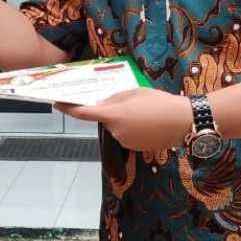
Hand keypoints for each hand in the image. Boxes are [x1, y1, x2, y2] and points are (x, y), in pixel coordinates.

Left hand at [55, 89, 193, 151]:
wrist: (183, 121)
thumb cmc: (159, 102)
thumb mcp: (134, 92)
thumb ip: (114, 99)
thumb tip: (100, 105)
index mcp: (114, 115)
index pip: (84, 113)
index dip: (68, 108)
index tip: (57, 104)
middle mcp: (116, 132)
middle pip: (106, 119)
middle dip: (112, 111)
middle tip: (130, 102)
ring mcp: (125, 142)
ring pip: (117, 128)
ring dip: (124, 120)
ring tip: (145, 111)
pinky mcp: (136, 148)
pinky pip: (127, 135)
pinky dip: (133, 128)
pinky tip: (148, 122)